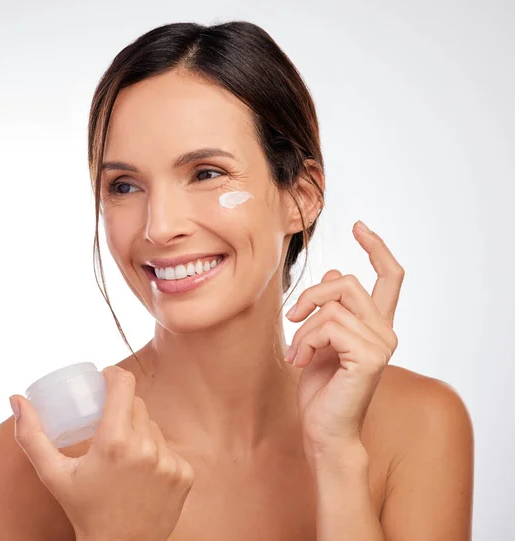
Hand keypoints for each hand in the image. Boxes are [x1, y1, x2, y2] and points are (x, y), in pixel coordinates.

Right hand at [10, 365, 193, 540]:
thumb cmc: (82, 509)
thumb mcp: (53, 474)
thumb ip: (32, 435)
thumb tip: (15, 399)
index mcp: (114, 441)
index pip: (124, 384)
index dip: (114, 375)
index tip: (106, 378)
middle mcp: (146, 448)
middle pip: (138, 405)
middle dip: (123, 407)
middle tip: (108, 423)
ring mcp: (169, 461)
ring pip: (154, 426)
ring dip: (140, 431)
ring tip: (123, 454)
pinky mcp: (184, 474)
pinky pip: (170, 448)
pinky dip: (157, 453)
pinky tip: (142, 472)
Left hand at [285, 221, 403, 453]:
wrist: (323, 429)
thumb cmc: (321, 387)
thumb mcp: (320, 338)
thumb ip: (331, 307)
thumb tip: (333, 271)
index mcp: (375, 325)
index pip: (389, 277)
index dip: (376, 248)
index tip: (358, 226)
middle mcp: (385, 331)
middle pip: (346, 282)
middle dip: (311, 294)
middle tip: (292, 317)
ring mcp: (381, 344)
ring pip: (332, 306)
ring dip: (303, 327)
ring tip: (297, 352)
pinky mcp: (370, 356)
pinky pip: (329, 326)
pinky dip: (305, 340)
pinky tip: (301, 361)